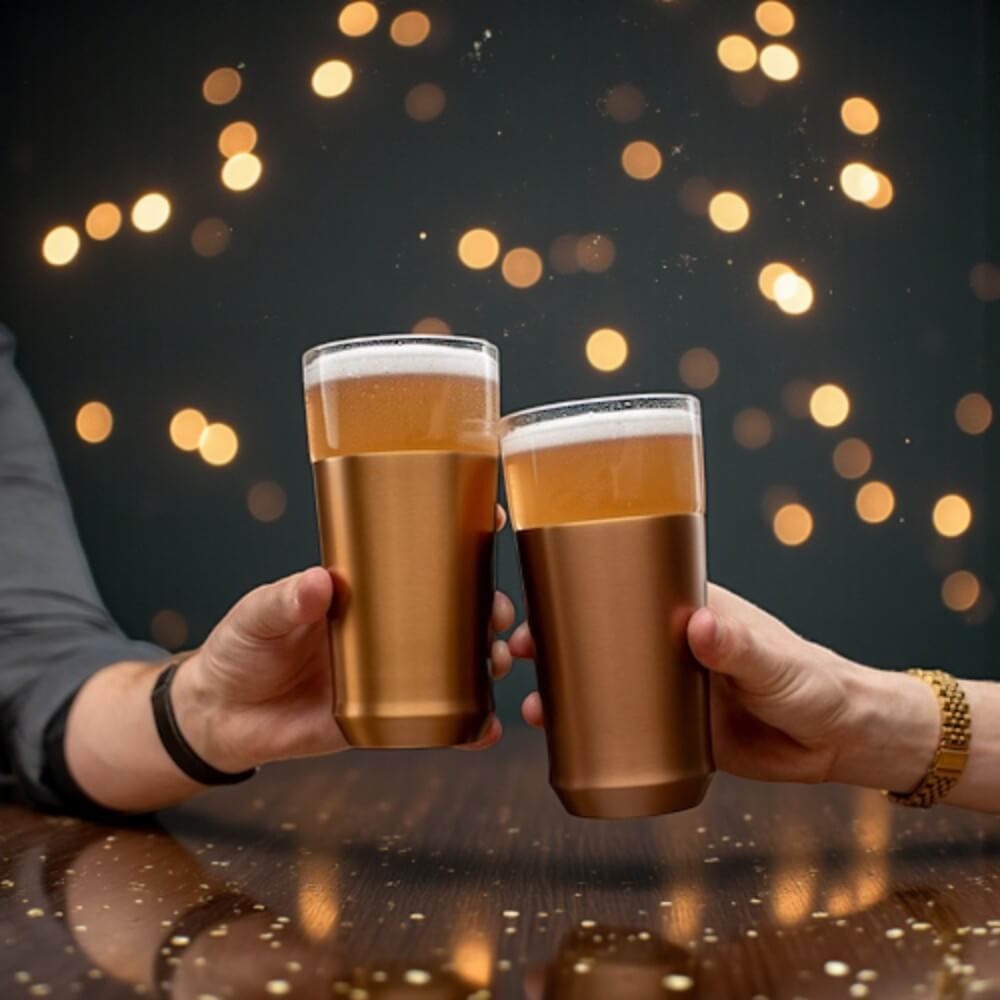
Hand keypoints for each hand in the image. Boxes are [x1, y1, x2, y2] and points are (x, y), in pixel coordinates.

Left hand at [173, 507, 514, 772]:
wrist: (221, 717)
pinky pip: (434, 724)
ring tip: (498, 662)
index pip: (418, 556)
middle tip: (495, 612)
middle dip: (488, 606)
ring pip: (455, 663)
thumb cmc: (240, 648)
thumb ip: (285, 600)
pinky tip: (485, 731)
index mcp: (363, 591)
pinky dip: (464, 729)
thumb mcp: (257, 615)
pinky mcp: (384, 718)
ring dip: (487, 661)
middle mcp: (387, 628)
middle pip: (454, 611)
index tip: (495, 519)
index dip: (460, 538)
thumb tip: (320, 582)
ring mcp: (390, 674)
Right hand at [511, 582, 939, 789]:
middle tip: (517, 653)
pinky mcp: (675, 729)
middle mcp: (670, 643)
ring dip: (563, 687)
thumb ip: (740, 646)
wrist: (839, 741)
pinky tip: (562, 739)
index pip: (624, 584)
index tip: (539, 597)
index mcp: (688, 609)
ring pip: (603, 680)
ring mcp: (670, 686)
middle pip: (599, 632)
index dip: (577, 587)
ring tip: (532, 703)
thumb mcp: (774, 663)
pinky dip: (591, 730)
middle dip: (554, 639)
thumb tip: (697, 625)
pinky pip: (624, 726)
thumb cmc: (813, 682)